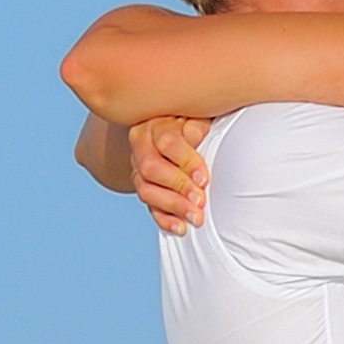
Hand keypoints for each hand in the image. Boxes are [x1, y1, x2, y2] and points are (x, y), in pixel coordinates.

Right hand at [132, 116, 212, 232]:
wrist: (179, 127)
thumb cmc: (194, 121)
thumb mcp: (197, 116)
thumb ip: (196, 124)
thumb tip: (194, 135)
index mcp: (155, 125)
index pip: (167, 142)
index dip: (186, 161)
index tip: (204, 179)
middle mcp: (141, 146)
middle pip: (151, 168)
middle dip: (178, 186)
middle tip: (200, 201)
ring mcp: (139, 169)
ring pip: (146, 190)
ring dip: (173, 206)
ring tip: (196, 217)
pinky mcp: (144, 188)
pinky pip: (149, 206)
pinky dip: (164, 219)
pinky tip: (181, 228)